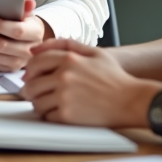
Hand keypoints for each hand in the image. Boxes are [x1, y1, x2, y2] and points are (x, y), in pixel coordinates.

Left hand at [0, 0, 51, 71]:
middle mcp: (28, 51)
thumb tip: (28, 1)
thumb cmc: (27, 25)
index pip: (17, 31)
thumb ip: (25, 7)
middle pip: (2, 46)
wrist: (34, 43)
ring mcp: (18, 62)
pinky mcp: (8, 69)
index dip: (0, 26)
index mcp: (35, 34)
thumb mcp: (29, 14)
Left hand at [21, 38, 159, 126]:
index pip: (35, 62)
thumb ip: (65, 44)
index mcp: (69, 58)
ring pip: (36, 102)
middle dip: (32, 89)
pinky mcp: (68, 115)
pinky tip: (62, 112)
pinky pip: (47, 116)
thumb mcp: (93, 52)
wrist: (131, 100)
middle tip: (39, 93)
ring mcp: (65, 96)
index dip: (30, 71)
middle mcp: (64, 76)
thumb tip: (36, 48)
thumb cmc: (114, 77)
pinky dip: (51, 116)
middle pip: (31, 84)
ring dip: (40, 104)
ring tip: (51, 103)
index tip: (32, 77)